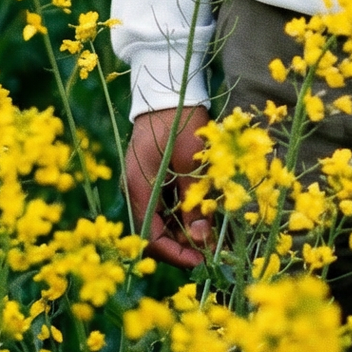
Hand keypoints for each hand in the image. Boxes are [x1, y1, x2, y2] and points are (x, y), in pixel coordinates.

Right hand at [125, 105, 211, 268]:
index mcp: (139, 189)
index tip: (203, 262)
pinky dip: (184, 213)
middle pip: (157, 233)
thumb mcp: (191, 163)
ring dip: (186, 230)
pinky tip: (205, 214)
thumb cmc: (179, 121)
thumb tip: (203, 240)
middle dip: (184, 245)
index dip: (177, 255)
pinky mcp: (153, 176)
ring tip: (215, 234)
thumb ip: (195, 201)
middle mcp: (137, 190)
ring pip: (163, 220)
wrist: (168, 89)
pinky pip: (166, 205)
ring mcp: (143, 183)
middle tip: (214, 250)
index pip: (152, 238)